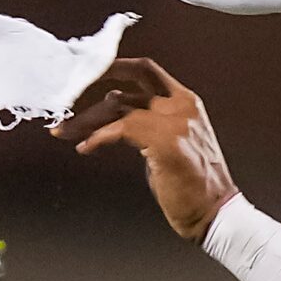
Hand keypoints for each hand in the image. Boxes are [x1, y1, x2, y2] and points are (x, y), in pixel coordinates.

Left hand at [55, 58, 236, 239]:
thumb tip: (111, 114)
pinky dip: (97, 138)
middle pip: (129, 82)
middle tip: (66, 102)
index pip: (146, 70)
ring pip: (118, 106)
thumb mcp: (172, 143)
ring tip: (66, 132)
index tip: (89, 74)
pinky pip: (119, 129)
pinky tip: (85, 148)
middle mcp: (181, 105)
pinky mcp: (166, 142)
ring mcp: (175, 122)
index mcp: (186, 102)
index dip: (115, 67)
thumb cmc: (191, 185)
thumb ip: (146, 123)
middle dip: (92, 88)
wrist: (215, 213)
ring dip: (86, 121)